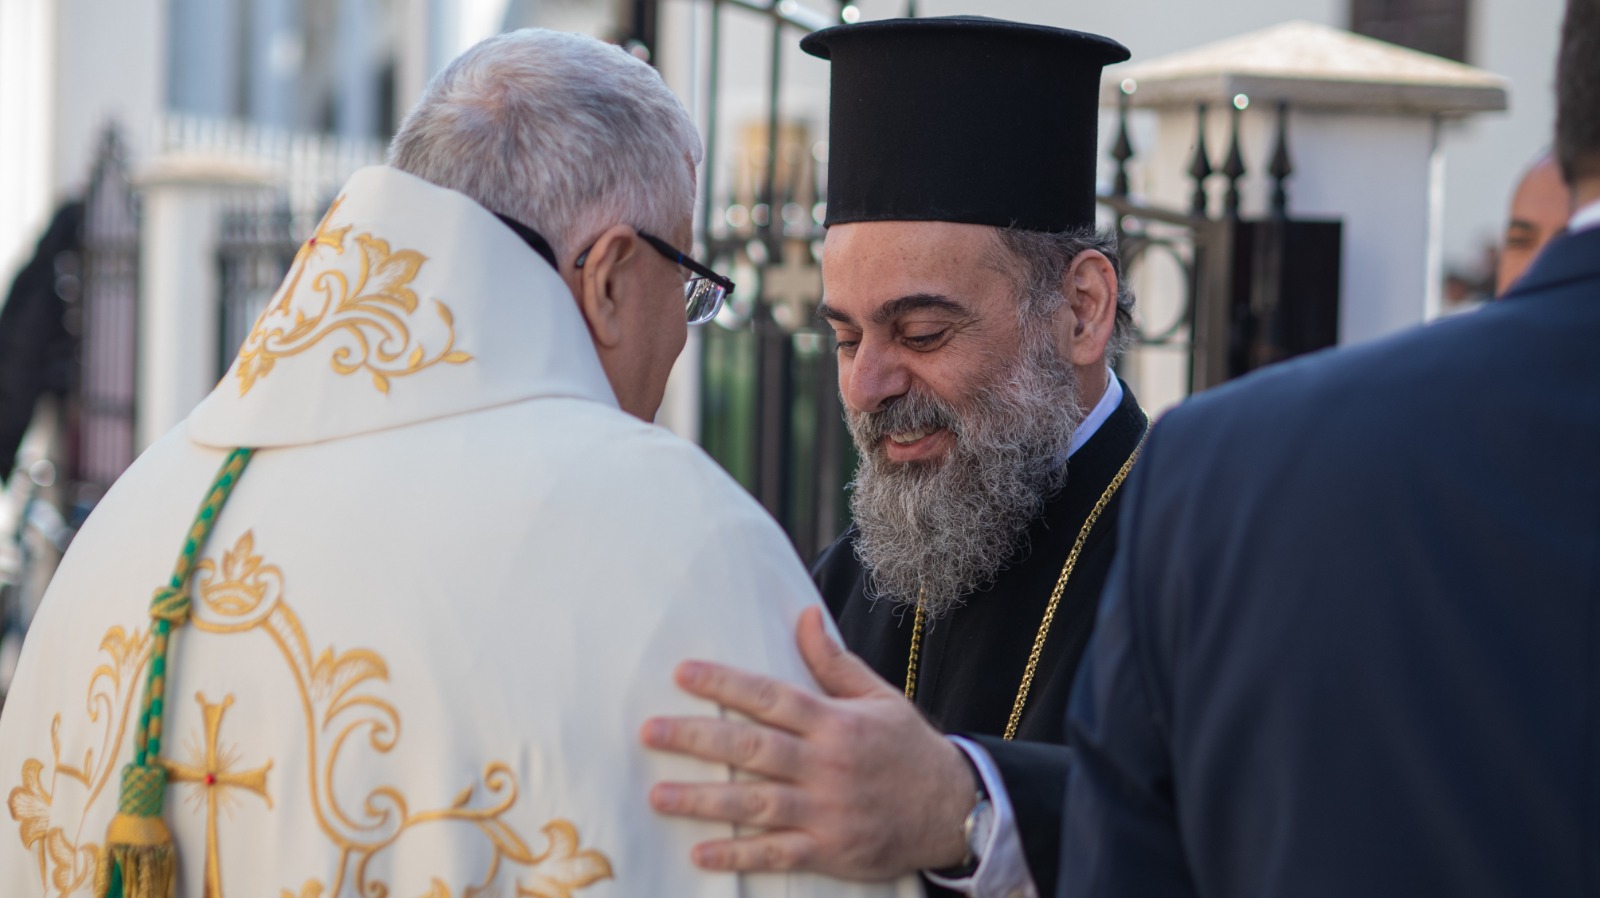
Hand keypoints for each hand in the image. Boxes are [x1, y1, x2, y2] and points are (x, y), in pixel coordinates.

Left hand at [640, 606, 977, 879]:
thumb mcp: (878, 698)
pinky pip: (777, 853)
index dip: (725, 684)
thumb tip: (804, 615)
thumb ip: (834, 663)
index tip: (683, 673)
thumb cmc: (908, 749)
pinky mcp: (830, 849)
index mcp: (835, 723)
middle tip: (650, 733)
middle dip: (698, 740)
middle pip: (753, 749)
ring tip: (659, 795)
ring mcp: (827, 810)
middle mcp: (826, 765)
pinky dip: (739, 855)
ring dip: (705, 801)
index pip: (771, 697)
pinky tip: (701, 853)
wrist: (955, 810)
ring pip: (756, 803)